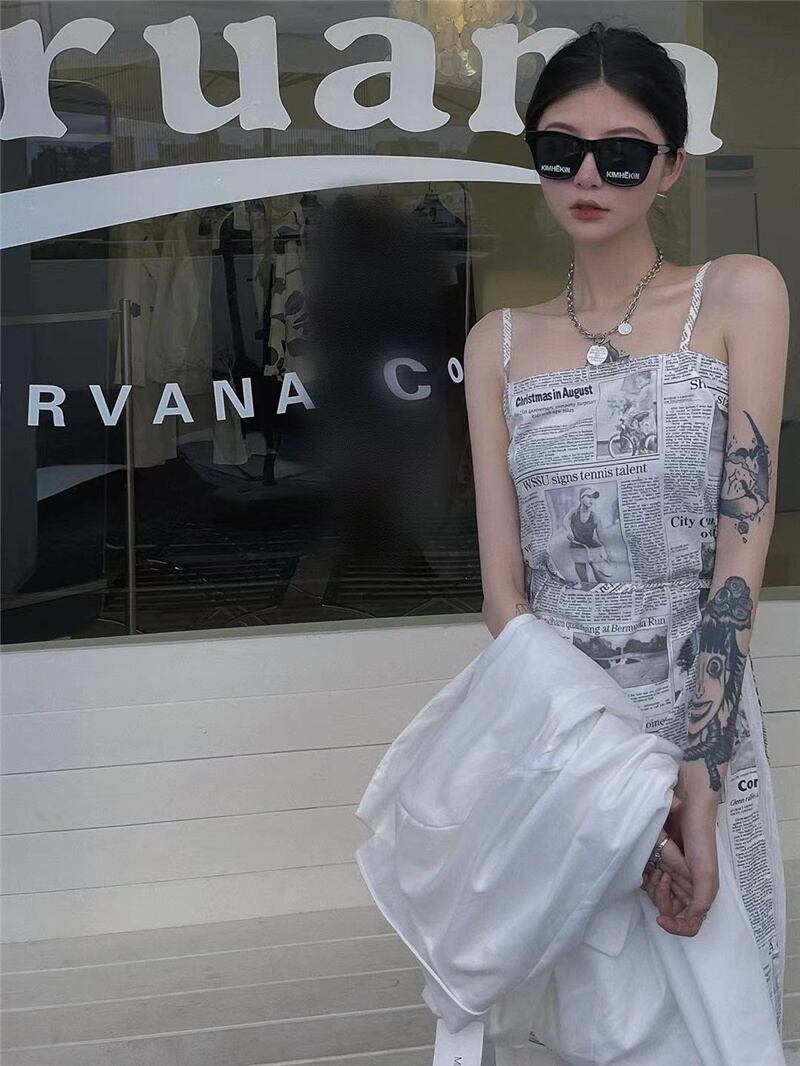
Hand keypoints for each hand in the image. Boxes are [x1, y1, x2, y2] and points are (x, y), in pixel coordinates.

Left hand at [641, 789, 693, 911]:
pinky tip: (648, 862)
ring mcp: (672, 873)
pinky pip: (647, 878)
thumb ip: (702, 898)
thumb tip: (691, 918)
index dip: (677, 927)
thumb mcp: (705, 871)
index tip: (662, 919)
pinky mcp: (659, 860)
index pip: (689, 923)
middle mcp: (686, 886)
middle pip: (668, 909)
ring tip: (656, 865)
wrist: (688, 807)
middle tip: (661, 875)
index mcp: (700, 892)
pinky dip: (645, 874)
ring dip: (653, 884)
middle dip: (661, 896)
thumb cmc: (699, 839)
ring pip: (656, 895)